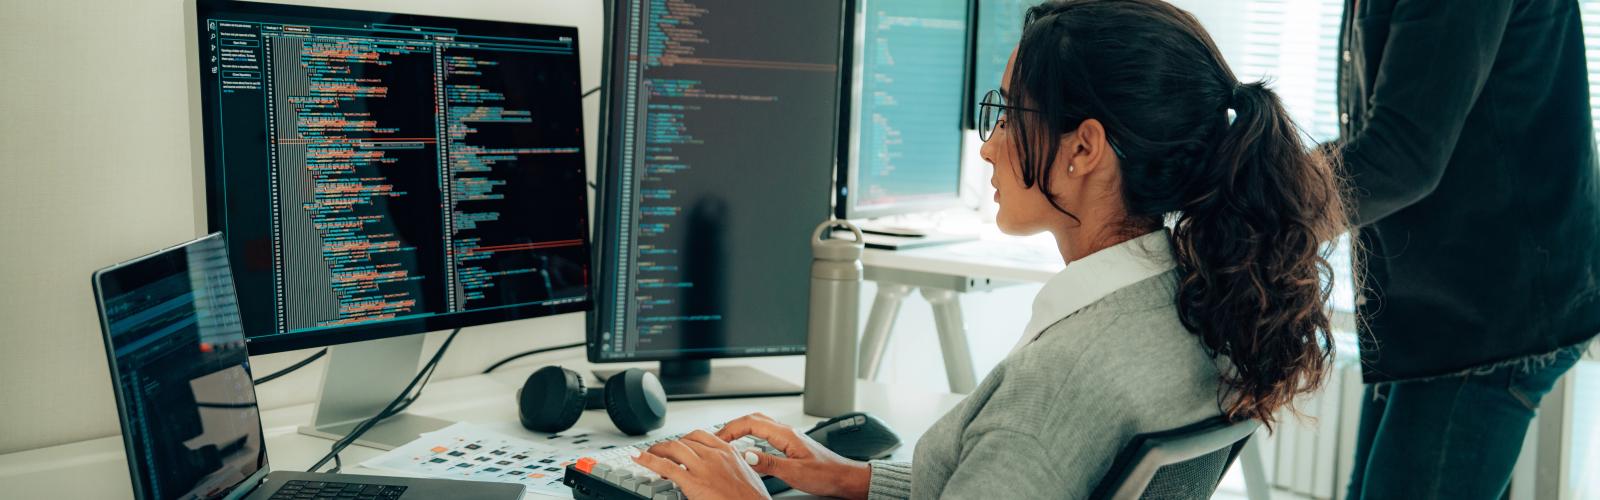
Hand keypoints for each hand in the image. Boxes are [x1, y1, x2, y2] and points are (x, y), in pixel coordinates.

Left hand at [633, 429, 770, 499]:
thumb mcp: (748, 476)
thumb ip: (734, 468)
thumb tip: (726, 473)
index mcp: (729, 452)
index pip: (700, 436)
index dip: (685, 439)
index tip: (679, 444)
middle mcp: (715, 455)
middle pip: (684, 441)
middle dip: (670, 446)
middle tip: (661, 453)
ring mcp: (703, 467)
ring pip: (673, 449)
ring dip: (657, 450)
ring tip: (648, 455)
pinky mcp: (693, 482)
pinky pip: (665, 466)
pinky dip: (648, 460)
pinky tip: (637, 457)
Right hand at [715, 413, 871, 499]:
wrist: (845, 477)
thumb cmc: (826, 474)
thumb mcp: (795, 472)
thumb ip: (770, 463)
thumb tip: (747, 455)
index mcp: (786, 435)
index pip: (751, 423)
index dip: (730, 429)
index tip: (717, 439)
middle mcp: (787, 432)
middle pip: (753, 419)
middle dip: (732, 426)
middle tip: (717, 438)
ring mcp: (789, 437)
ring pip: (760, 425)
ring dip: (741, 429)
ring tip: (728, 441)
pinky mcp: (791, 445)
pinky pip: (766, 434)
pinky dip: (751, 436)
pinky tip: (749, 447)